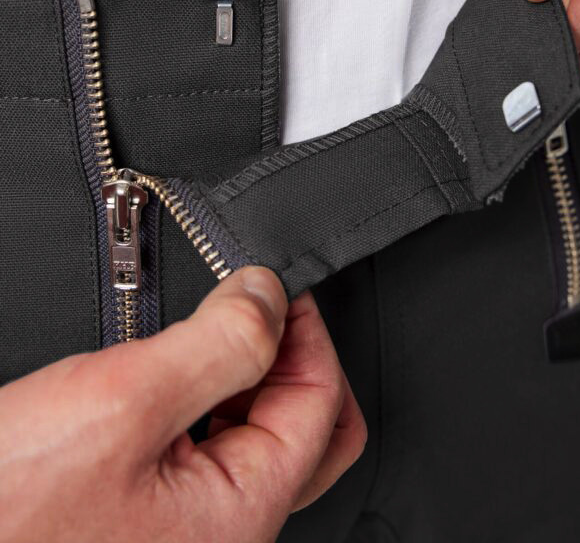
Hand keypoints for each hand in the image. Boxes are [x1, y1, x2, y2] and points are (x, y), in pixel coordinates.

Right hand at [0, 267, 365, 542]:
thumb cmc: (9, 513)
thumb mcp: (124, 404)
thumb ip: (218, 344)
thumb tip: (269, 296)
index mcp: (241, 512)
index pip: (322, 404)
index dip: (307, 330)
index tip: (276, 286)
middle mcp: (225, 527)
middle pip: (306, 425)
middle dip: (291, 353)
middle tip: (259, 305)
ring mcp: (189, 520)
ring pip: (257, 428)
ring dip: (246, 366)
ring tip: (212, 322)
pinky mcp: (150, 505)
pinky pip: (208, 439)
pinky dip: (207, 388)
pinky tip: (174, 361)